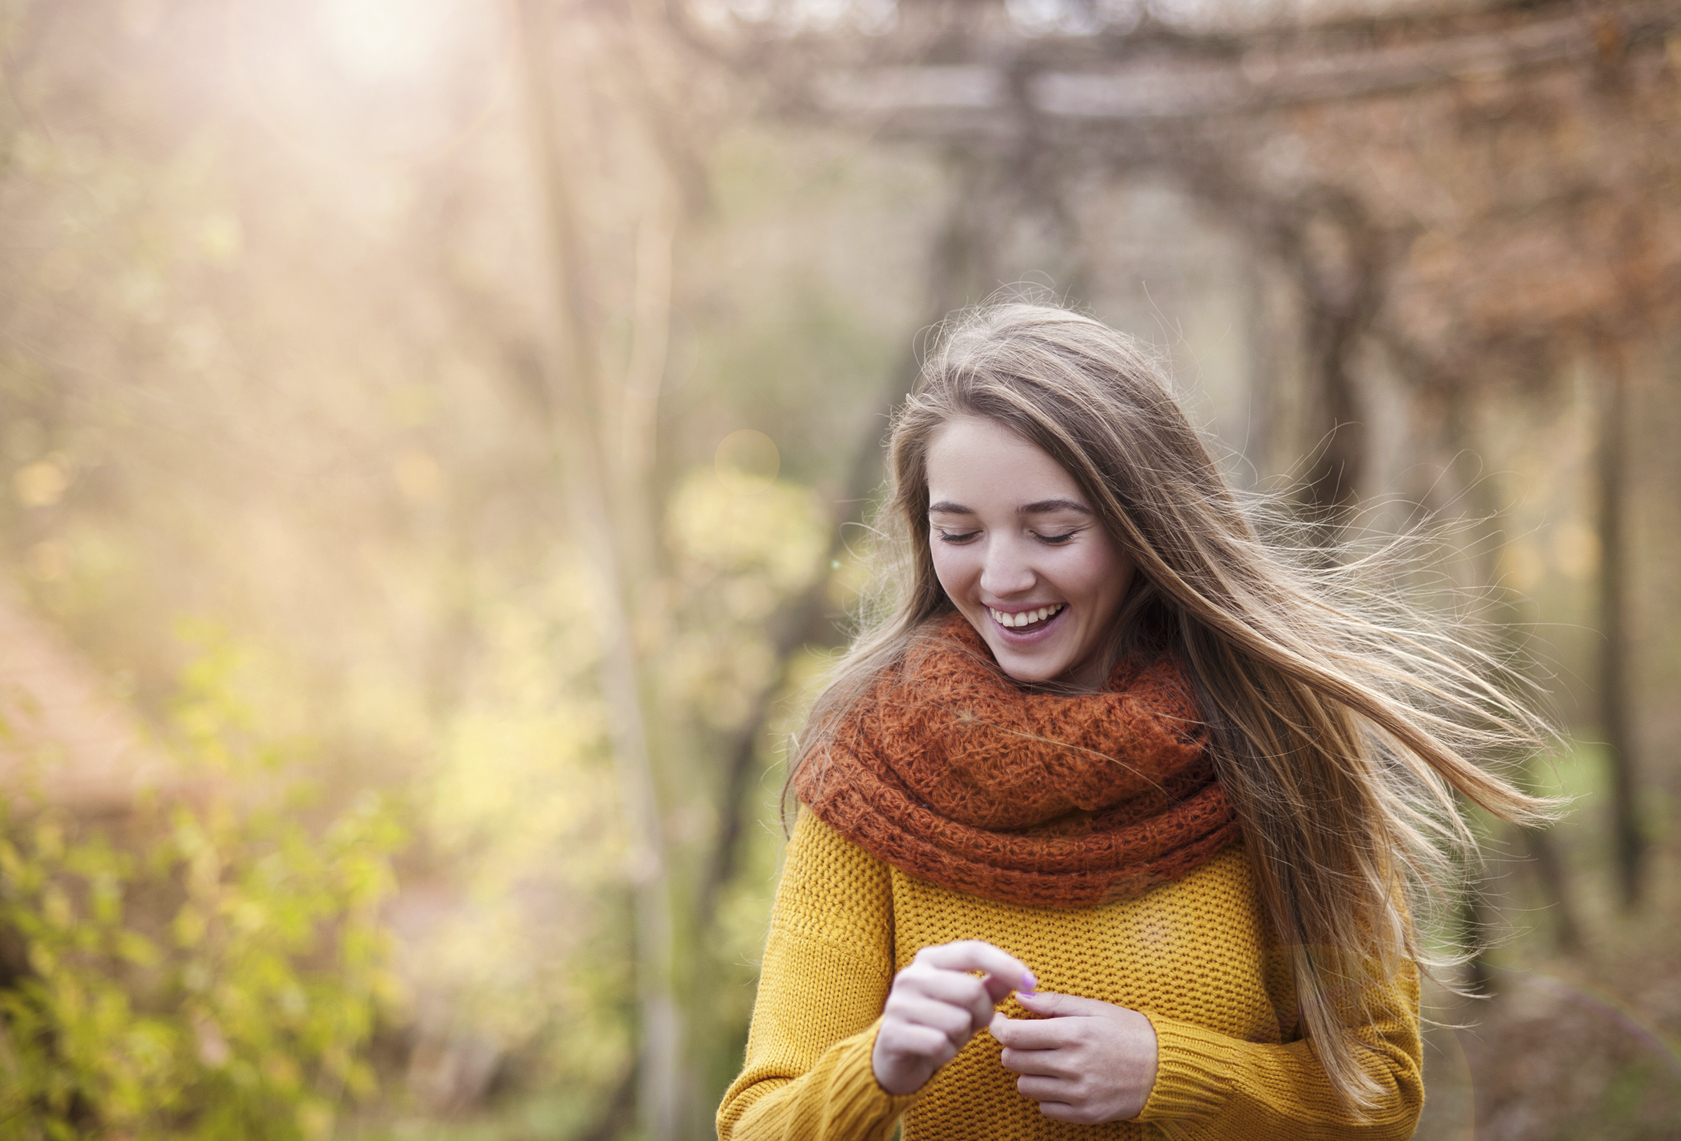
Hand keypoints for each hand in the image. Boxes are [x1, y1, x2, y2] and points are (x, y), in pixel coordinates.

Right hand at [871, 940, 1035, 1095]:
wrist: (893, 1055)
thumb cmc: (937, 1022)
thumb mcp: (965, 1002)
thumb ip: (990, 986)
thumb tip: (1020, 977)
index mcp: (930, 959)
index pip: (973, 951)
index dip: (1007, 965)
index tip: (1032, 983)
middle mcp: (911, 975)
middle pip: (972, 990)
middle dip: (984, 1014)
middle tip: (973, 1025)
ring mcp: (898, 1003)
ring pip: (958, 1021)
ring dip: (962, 1037)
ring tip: (950, 1036)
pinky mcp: (893, 1033)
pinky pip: (940, 1044)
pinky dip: (947, 1053)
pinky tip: (937, 1051)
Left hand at [990, 991, 1157, 1123]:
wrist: (1165, 1069)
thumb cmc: (1128, 1032)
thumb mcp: (1094, 1008)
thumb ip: (1054, 1003)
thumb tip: (1019, 998)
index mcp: (1073, 1034)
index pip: (1014, 1036)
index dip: (999, 1027)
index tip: (1001, 1022)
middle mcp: (1073, 1066)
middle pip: (1013, 1061)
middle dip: (1013, 1048)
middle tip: (1027, 1041)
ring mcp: (1078, 1094)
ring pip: (1025, 1086)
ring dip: (1030, 1072)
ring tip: (1049, 1061)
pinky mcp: (1084, 1114)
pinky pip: (1044, 1108)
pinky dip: (1047, 1095)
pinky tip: (1063, 1081)